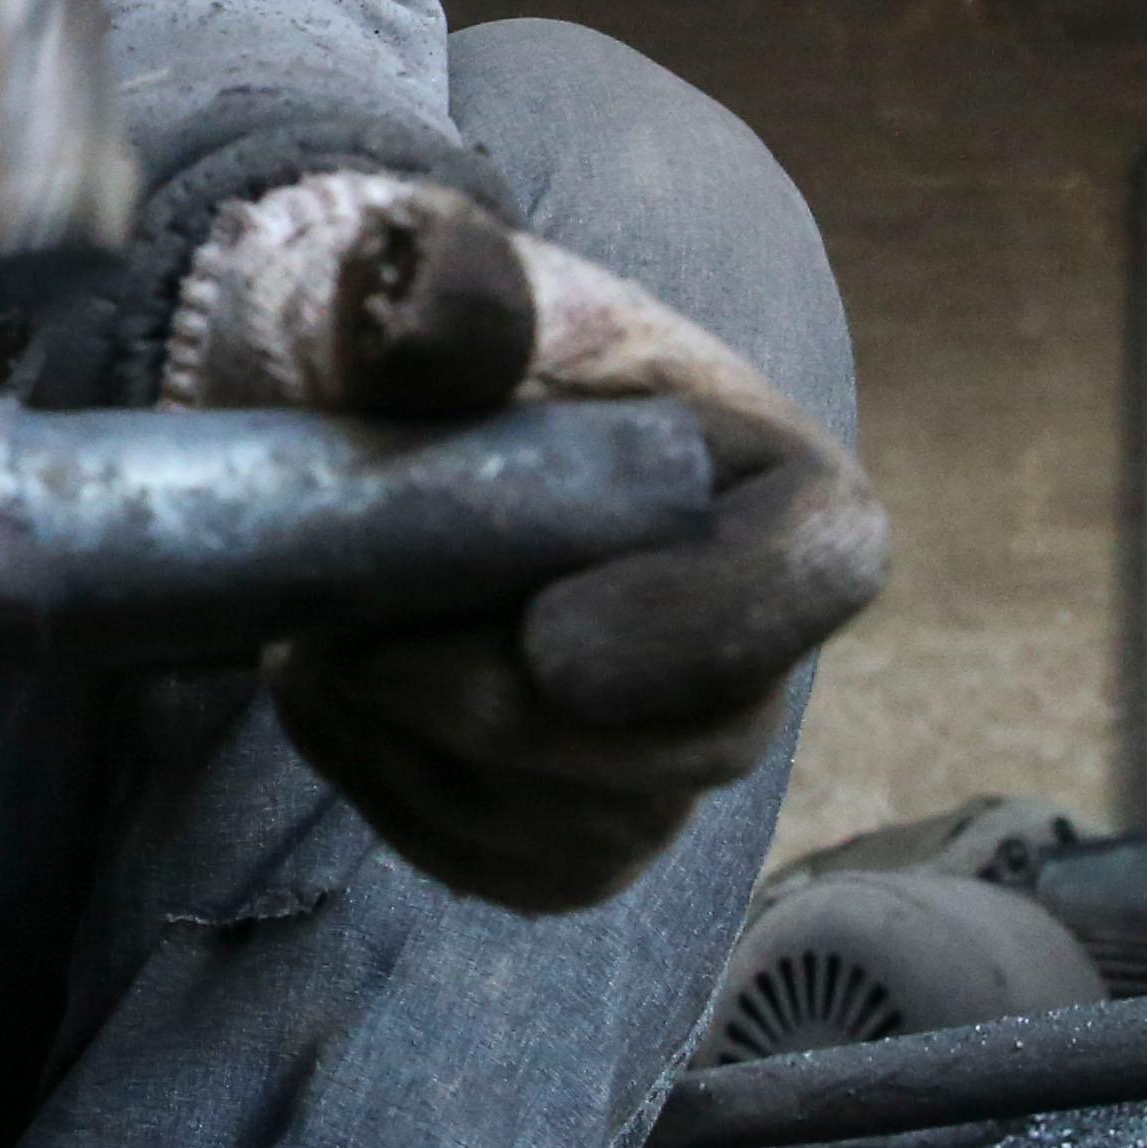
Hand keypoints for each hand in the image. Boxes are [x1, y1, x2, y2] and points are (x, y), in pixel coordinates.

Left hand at [166, 174, 889, 912]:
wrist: (363, 440)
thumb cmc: (432, 353)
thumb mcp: (426, 285)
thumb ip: (439, 281)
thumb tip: (438, 286)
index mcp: (777, 484)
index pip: (821, 570)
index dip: (700, 625)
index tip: (545, 643)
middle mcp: (759, 644)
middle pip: (685, 744)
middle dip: (491, 704)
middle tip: (346, 630)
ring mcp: (674, 761)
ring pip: (582, 824)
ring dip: (422, 746)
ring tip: (325, 633)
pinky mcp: (582, 837)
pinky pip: (506, 866)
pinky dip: (393, 793)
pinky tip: (339, 695)